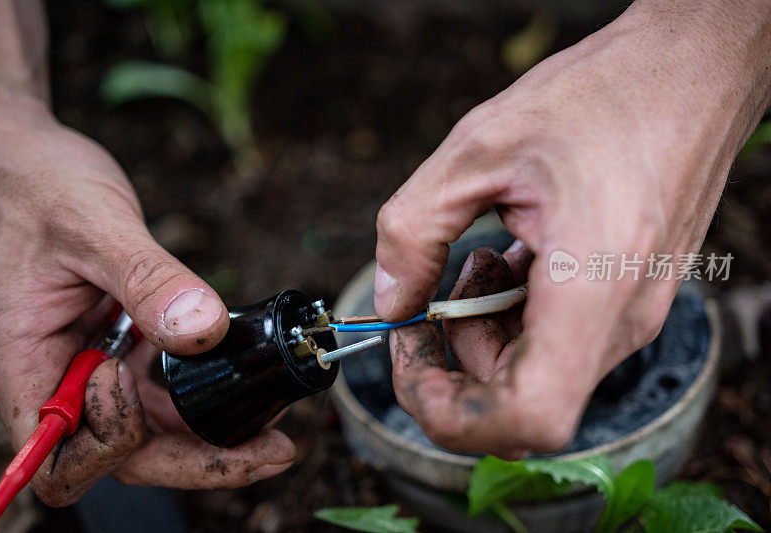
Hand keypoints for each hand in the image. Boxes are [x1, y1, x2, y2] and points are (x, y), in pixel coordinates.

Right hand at [0, 76, 293, 505]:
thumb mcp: (94, 225)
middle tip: (274, 449)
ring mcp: (92, 364)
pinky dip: (203, 392)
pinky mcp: (120, 345)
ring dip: (210, 432)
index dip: (113, 443)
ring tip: (274, 420)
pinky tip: (247, 379)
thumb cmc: (35, 186)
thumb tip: (203, 328)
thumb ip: (146, 279)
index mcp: (27, 363)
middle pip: (125, 454)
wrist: (25, 161)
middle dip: (198, 459)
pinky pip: (161, 388)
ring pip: (151, 428)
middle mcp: (59, 377)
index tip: (139, 381)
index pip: (64, 456)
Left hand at [374, 0, 770, 456]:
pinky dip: (516, 314)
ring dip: (486, 329)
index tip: (411, 357)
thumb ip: (414, 229)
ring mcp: (631, 315)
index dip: (453, 412)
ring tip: (484, 255)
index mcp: (591, 287)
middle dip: (457, 356)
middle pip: (519, 399)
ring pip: (534, 370)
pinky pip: (557, 340)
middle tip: (435, 292)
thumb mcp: (477, 149)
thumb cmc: (600, 97)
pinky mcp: (628, 301)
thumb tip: (391, 300)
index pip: (530, 417)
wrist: (690, 73)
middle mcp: (622, 320)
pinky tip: (515, 254)